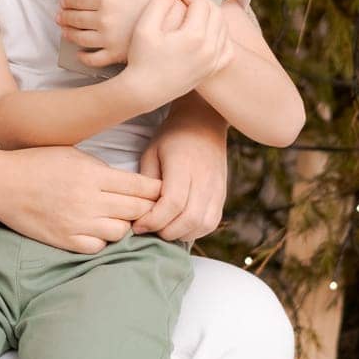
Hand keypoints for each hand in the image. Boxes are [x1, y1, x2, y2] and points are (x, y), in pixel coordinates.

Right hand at [0, 145, 162, 254]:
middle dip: (145, 208)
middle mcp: (88, 201)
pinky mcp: (66, 241)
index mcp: (92, 175)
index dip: (156, 190)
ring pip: (122, 232)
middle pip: (137, 210)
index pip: (141, 187)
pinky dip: (101, 238)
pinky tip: (94, 228)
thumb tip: (131, 185)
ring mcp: (77, 224)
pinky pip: (99, 246)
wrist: (2, 184)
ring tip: (114, 216)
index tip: (161, 191)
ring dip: (123, 224)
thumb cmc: (37, 164)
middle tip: (144, 206)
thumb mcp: (72, 155)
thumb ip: (102, 170)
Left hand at [57, 0, 171, 67]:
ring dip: (68, 34)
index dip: (67, 1)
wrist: (179, 25)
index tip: (63, 2)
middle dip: (64, 17)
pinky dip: (83, 57)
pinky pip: (93, 58)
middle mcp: (103, 20)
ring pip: (79, 38)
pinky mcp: (116, 55)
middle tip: (59, 16)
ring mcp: (108, 39)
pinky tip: (80, 54)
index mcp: (107, 0)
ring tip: (64, 31)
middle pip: (75, 19)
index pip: (77, 1)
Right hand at [121, 0, 232, 108]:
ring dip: (211, 15)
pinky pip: (227, 48)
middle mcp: (209, 48)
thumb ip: (158, 4)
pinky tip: (207, 31)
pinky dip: (221, 35)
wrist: (144, 91)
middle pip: (215, 13)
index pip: (200, 4)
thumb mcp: (144, 28)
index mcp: (194, 36)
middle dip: (201, 0)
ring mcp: (213, 61)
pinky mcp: (211, 70)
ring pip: (223, 29)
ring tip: (194, 10)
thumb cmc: (141, 59)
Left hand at [133, 97, 229, 238]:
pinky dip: (195, 231)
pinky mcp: (222, 195)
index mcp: (183, 166)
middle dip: (165, 231)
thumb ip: (147, 181)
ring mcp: (217, 189)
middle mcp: (204, 180)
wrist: (203, 124)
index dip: (153, 220)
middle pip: (189, 219)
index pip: (171, 203)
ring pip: (203, 225)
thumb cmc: (171, 138)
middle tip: (147, 230)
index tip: (137, 226)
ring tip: (162, 230)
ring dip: (180, 234)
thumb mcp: (151, 153)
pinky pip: (212, 222)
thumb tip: (141, 211)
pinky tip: (179, 228)